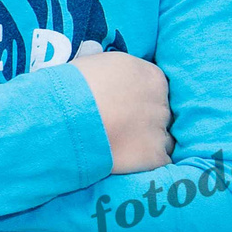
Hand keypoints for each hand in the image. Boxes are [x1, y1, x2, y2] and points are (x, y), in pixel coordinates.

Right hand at [75, 51, 171, 173]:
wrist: (67, 117)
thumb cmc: (75, 87)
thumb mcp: (101, 66)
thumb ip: (118, 76)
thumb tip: (114, 84)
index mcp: (151, 76)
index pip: (156, 90)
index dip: (140, 101)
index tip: (126, 108)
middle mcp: (161, 102)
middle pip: (161, 114)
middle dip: (145, 121)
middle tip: (121, 129)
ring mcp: (160, 130)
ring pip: (164, 139)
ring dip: (148, 144)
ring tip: (123, 148)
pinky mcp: (154, 156)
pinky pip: (160, 162)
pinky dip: (147, 164)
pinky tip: (129, 163)